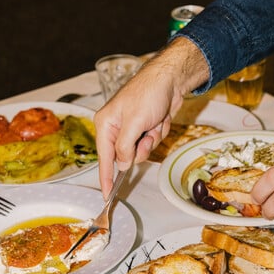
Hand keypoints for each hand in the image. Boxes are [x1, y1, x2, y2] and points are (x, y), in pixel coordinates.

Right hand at [94, 37, 208, 196]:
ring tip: (155, 121)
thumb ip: (125, 147)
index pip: (104, 158)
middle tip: (147, 133)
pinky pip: (152, 141)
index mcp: (105, 124)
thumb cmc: (148, 94)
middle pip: (127, 156)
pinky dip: (159, 131)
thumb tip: (122, 165)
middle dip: (141, 147)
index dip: (106, 178)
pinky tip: (160, 117)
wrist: (170, 79)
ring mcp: (132, 128)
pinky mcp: (145, 127)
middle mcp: (115, 128)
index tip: (107, 195)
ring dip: (153, 138)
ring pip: (142, 150)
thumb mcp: (134, 123)